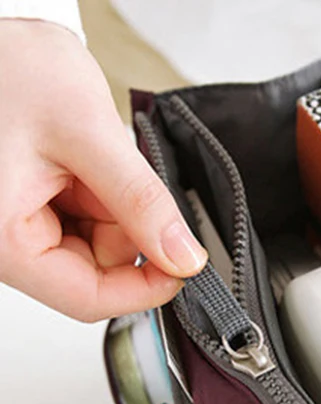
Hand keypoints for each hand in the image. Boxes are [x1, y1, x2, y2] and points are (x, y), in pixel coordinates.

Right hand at [0, 20, 205, 321]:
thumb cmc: (10, 68)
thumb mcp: (85, 133)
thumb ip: (140, 201)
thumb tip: (183, 255)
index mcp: (5, 239)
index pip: (88, 298)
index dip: (145, 288)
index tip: (184, 266)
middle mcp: (7, 242)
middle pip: (96, 273)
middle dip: (126, 230)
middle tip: (120, 177)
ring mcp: (21, 227)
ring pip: (97, 248)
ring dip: (114, 209)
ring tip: (91, 157)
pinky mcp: (33, 211)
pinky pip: (86, 223)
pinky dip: (102, 197)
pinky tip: (86, 162)